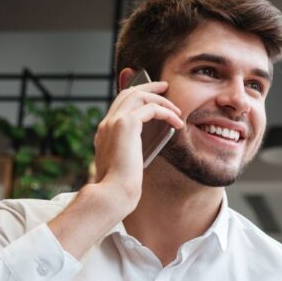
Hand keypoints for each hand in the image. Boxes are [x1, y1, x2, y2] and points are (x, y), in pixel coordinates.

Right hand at [93, 81, 184, 213]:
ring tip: (176, 108)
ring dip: (160, 99)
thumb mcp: (125, 165)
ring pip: (139, 96)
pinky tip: (177, 122)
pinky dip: (166, 112)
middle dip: (148, 87)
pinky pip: (151, 108)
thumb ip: (130, 151)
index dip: (136, 96)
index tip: (151, 97)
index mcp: (104, 132)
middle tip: (165, 87)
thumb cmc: (120, 187)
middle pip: (128, 93)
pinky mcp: (126, 125)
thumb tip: (143, 148)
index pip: (119, 104)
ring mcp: (114, 122)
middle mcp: (107, 123)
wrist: (113, 193)